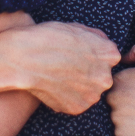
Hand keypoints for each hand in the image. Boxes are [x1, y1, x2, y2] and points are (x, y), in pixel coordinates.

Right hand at [0, 22, 121, 114]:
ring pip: (89, 91)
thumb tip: (103, 44)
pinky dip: (67, 97)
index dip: (92, 55)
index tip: (78, 54)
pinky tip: (55, 86)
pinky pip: (76, 102)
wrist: (24, 58)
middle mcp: (106, 77)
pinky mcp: (77, 108)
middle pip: (101, 76)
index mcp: (110, 54)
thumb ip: (96, 37)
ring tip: (59, 76)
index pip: (109, 58)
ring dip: (79, 86)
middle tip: (67, 67)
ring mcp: (92, 95)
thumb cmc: (48, 38)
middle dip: (88, 73)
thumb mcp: (76, 27)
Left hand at [107, 45, 134, 135]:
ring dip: (128, 115)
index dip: (131, 85)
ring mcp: (116, 117)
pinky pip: (121, 131)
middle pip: (114, 99)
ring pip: (117, 116)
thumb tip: (124, 57)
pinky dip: (131, 130)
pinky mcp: (121, 134)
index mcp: (119, 78)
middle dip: (126, 100)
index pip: (116, 82)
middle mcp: (113, 97)